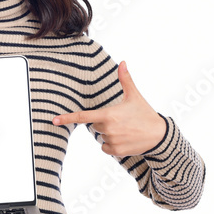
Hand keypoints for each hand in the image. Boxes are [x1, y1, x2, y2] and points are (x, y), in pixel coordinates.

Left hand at [51, 60, 166, 156]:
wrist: (159, 135)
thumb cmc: (145, 113)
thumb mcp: (134, 96)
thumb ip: (125, 79)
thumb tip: (122, 62)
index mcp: (109, 114)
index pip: (84, 116)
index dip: (68, 118)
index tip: (54, 120)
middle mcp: (108, 129)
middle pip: (96, 125)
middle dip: (105, 122)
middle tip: (121, 120)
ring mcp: (112, 141)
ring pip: (101, 137)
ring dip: (109, 134)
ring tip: (126, 130)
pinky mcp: (117, 151)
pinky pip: (105, 148)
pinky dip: (112, 145)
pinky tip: (125, 140)